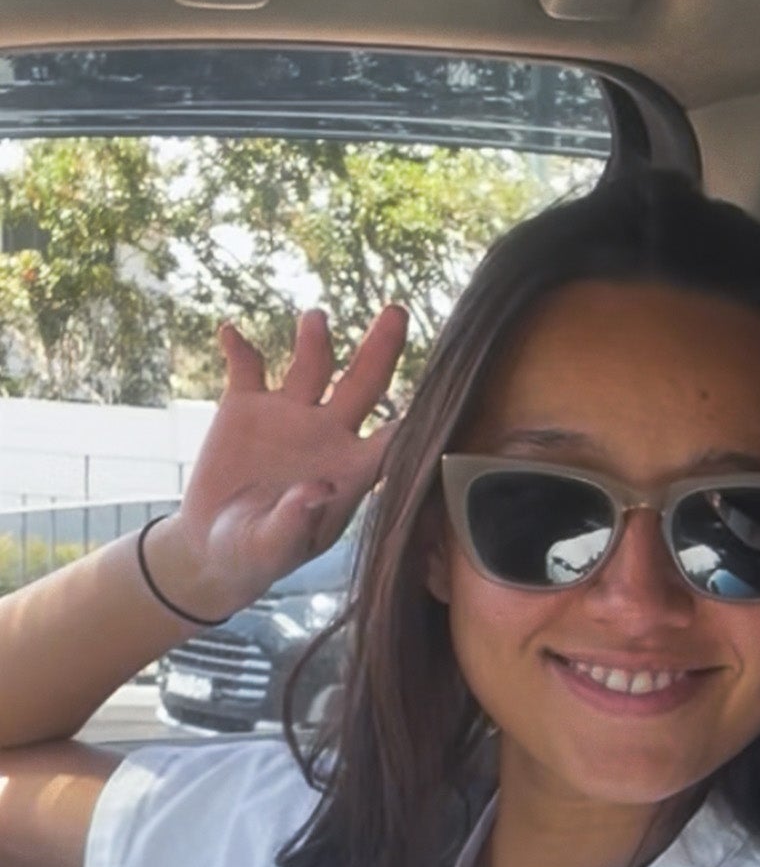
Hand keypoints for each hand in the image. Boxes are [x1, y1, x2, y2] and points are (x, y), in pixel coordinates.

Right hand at [144, 306, 407, 620]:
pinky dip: (239, 349)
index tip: (436, 393)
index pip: (395, 440)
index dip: (415, 420)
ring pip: (311, 366)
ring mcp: (289, 416)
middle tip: (396, 312)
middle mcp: (329, 434)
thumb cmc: (258, 554)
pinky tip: (230, 333)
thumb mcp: (273, 548)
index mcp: (351, 471)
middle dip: (380, 349)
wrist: (216, 546)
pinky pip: (247, 369)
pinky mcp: (245, 407)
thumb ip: (297, 522)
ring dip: (314, 341)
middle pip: (363, 384)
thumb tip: (318, 491)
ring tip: (316, 320)